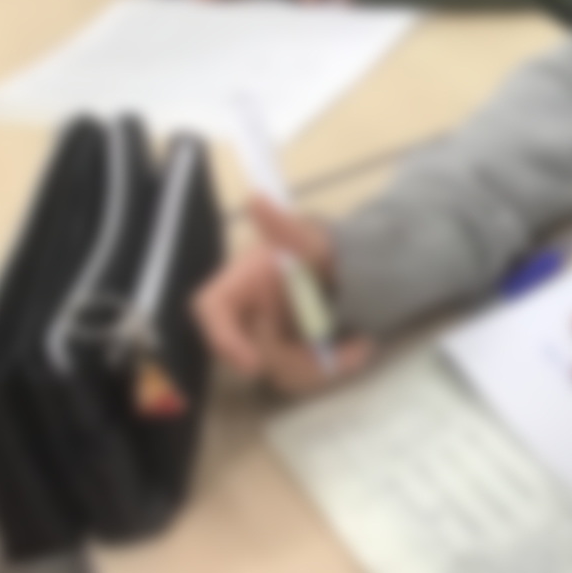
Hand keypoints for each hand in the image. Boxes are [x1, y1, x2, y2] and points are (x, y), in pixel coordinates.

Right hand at [191, 199, 371, 393]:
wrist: (348, 264)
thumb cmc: (316, 246)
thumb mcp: (309, 238)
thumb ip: (285, 227)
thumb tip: (257, 199)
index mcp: (241, 283)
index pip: (211, 309)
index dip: (223, 339)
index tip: (253, 365)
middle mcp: (248, 315)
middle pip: (254, 352)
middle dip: (294, 358)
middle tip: (335, 349)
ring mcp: (268, 338)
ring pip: (282, 371)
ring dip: (321, 366)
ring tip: (359, 346)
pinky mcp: (292, 354)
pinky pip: (305, 374)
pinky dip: (334, 365)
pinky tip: (359, 347)